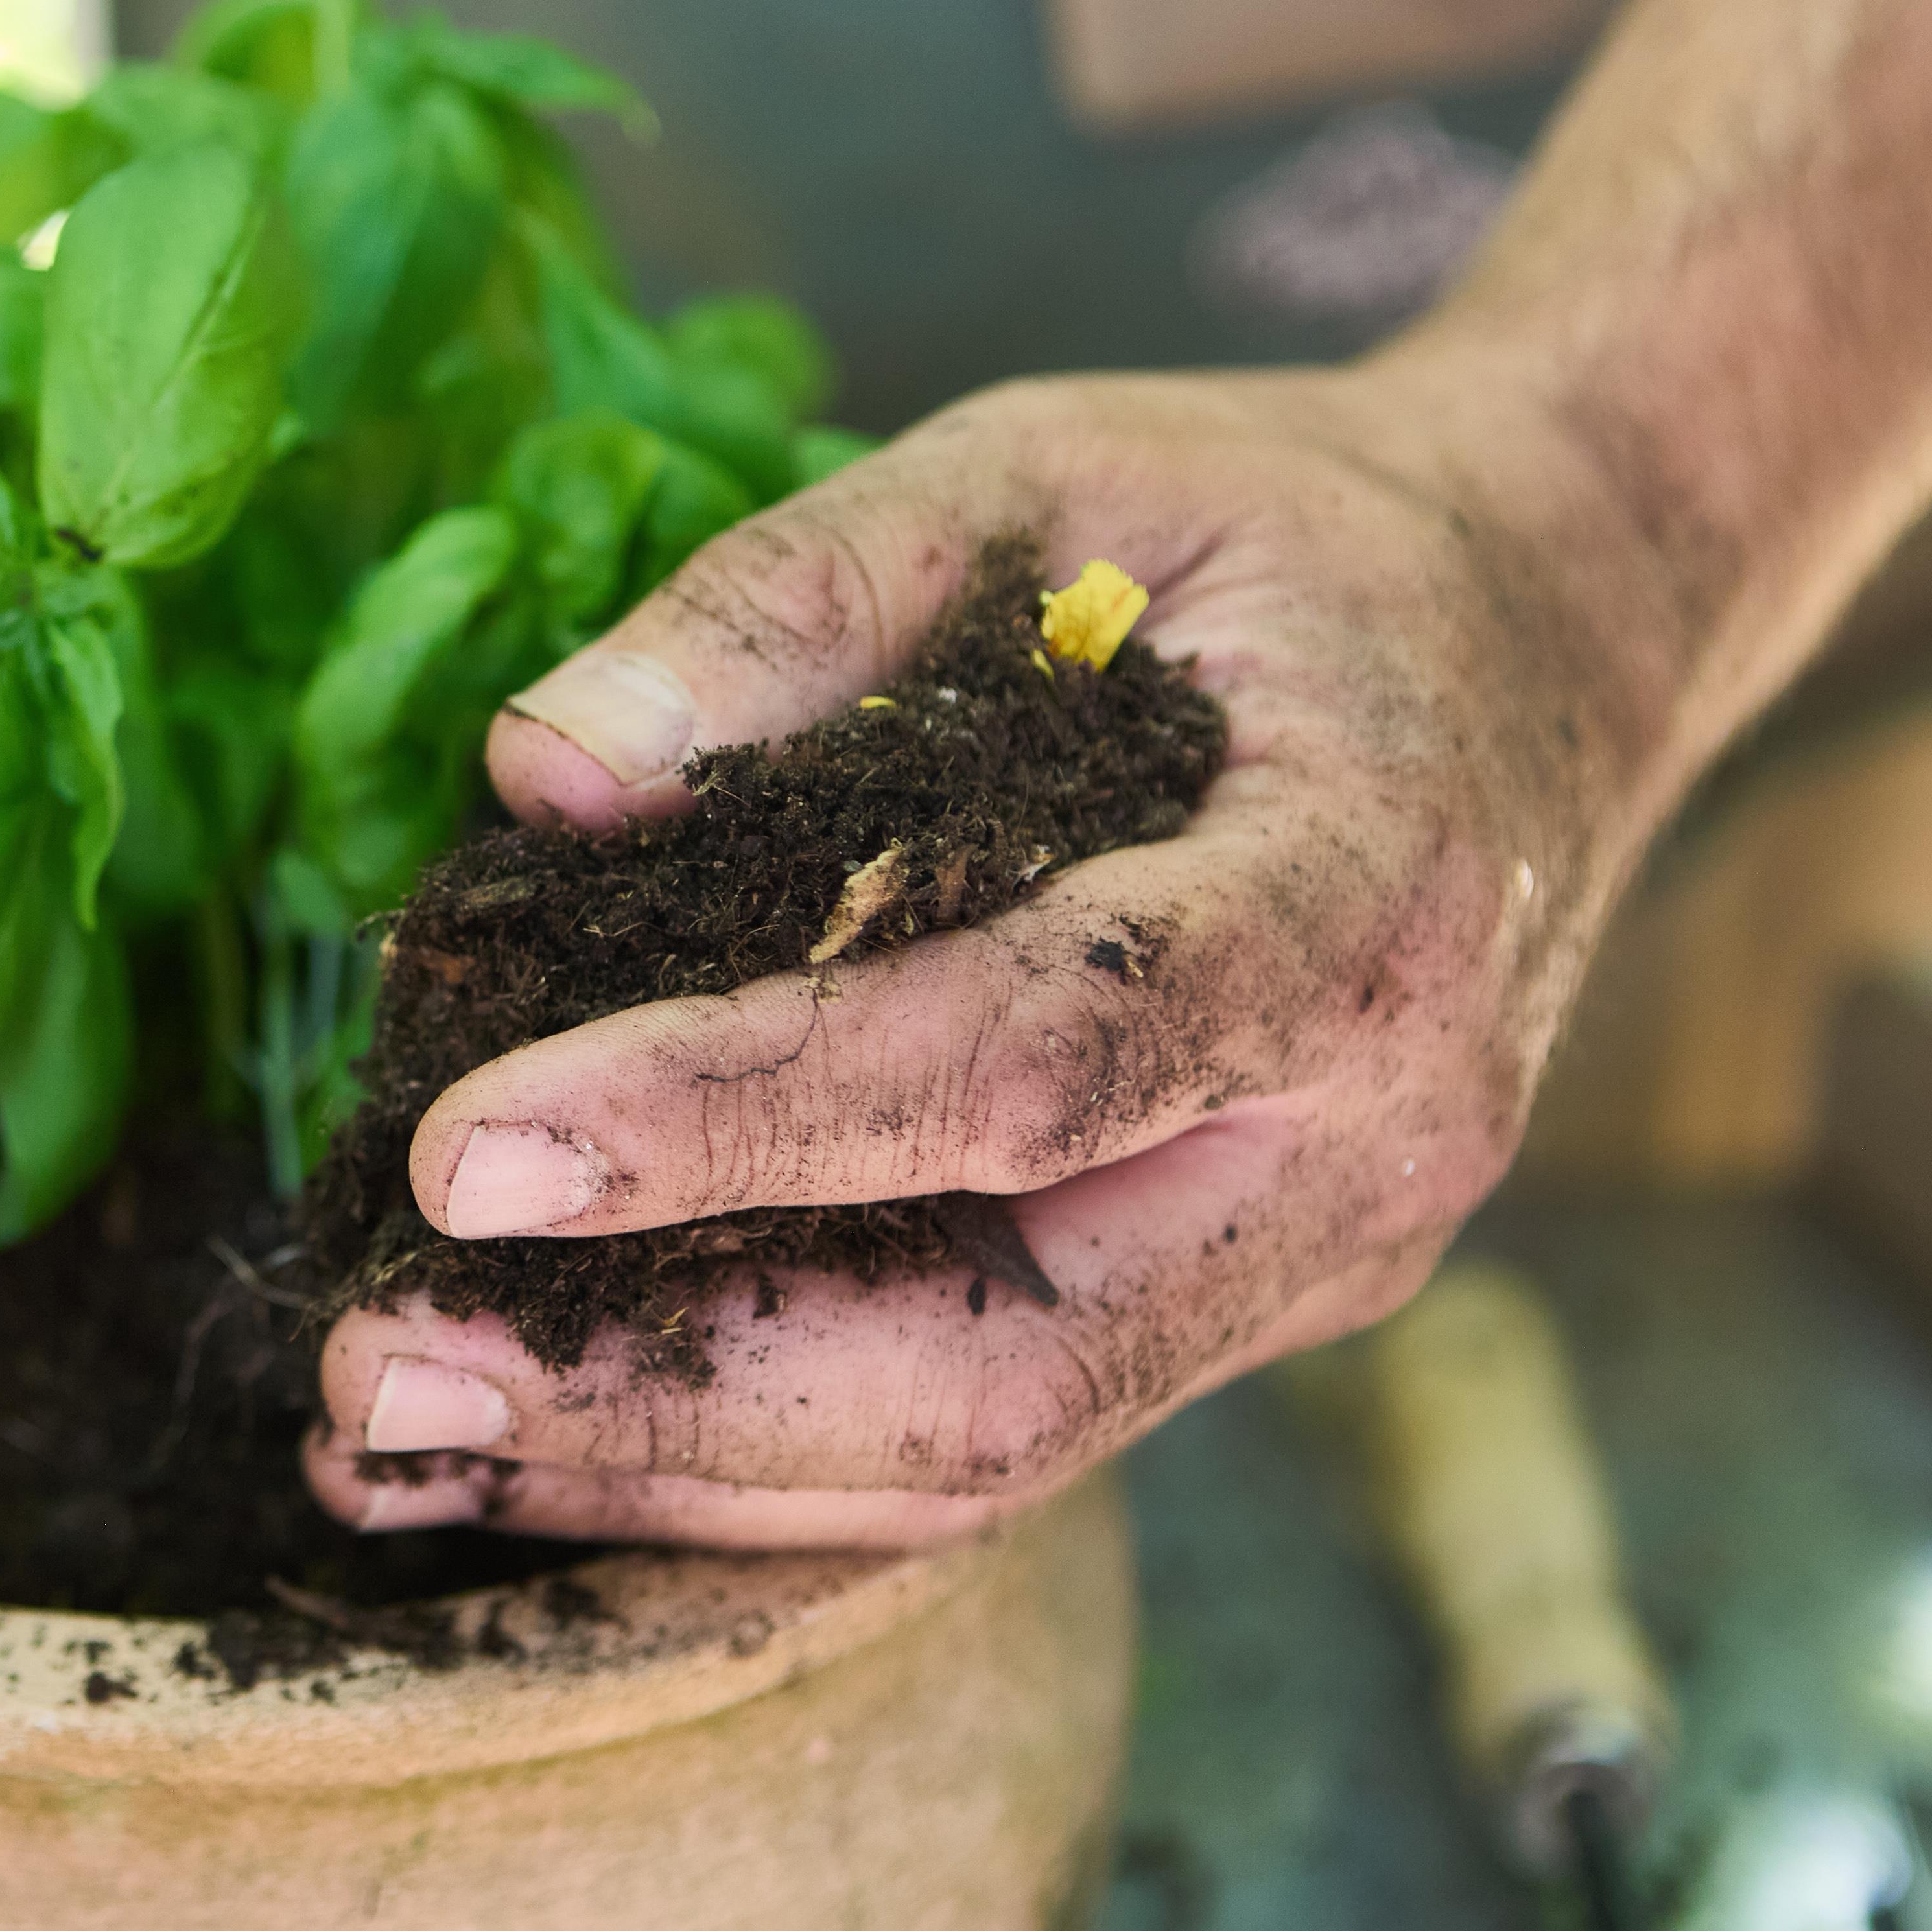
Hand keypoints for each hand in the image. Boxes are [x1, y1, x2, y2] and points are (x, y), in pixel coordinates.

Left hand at [306, 362, 1641, 1545]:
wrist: (1558, 627)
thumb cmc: (1284, 531)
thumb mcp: (1049, 463)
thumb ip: (796, 599)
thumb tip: (536, 780)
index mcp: (1362, 902)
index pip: (1026, 1058)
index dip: (737, 1117)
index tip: (467, 1145)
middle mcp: (1367, 1146)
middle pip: (1004, 1363)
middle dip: (665, 1390)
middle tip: (373, 1364)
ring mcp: (1315, 1261)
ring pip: (985, 1451)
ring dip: (670, 1467)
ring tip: (392, 1431)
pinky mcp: (1240, 1306)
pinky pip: (992, 1428)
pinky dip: (753, 1453)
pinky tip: (543, 1430)